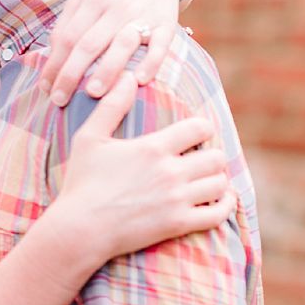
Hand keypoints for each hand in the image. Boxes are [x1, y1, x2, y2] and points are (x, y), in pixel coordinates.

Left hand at [40, 0, 187, 105]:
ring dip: (107, 70)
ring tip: (93, 94)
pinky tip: (140, 80)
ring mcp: (143, 15)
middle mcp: (116, 8)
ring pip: (122, 44)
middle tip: (59, 100)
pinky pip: (160, 44)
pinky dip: (151, 62)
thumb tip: (50, 56)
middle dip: (71, 74)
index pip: (67, 38)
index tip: (45, 88)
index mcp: (92, 0)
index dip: (54, 64)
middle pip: (89, 44)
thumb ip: (67, 23)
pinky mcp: (167, 23)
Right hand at [54, 72, 234, 261]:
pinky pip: (219, 214)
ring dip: (217, 181)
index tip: (195, 135)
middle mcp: (170, 172)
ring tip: (206, 180)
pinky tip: (219, 201)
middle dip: (212, 156)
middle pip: (217, 157)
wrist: (80, 228)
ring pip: (220, 184)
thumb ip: (111, 106)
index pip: (199, 128)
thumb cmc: (81, 182)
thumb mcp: (89, 139)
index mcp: (152, 148)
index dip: (202, 129)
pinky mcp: (179, 224)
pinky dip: (225, 206)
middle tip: (200, 161)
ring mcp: (177, 199)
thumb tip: (128, 76)